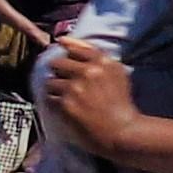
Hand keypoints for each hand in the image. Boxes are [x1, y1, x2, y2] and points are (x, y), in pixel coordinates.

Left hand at [46, 38, 137, 153]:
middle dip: (58, 72)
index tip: (61, 53)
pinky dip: (54, 103)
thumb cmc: (121, 103)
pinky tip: (64, 108)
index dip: (67, 52)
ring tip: (65, 98)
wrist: (122, 131)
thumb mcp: (117, 72)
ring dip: (55, 89)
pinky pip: (50, 98)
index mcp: (101, 62)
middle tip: (64, 82)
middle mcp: (87, 71)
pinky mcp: (66, 104)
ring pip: (50, 81)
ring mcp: (75, 87)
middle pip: (58, 63)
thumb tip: (66, 41)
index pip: (75, 48)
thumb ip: (96, 56)